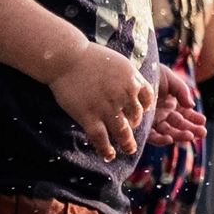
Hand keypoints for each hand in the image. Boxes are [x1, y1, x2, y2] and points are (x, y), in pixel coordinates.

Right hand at [50, 42, 154, 160]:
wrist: (66, 57)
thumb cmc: (90, 57)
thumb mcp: (119, 62)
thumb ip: (129, 77)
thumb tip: (136, 88)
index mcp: (133, 80)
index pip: (147, 100)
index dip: (144, 108)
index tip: (137, 113)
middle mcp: (124, 95)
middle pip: (136, 117)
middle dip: (134, 126)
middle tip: (130, 132)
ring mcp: (107, 108)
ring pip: (123, 132)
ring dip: (127, 144)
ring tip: (128, 150)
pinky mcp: (89, 117)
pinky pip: (101, 139)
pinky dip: (106, 149)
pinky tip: (108, 155)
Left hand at [149, 65, 209, 147]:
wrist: (132, 70)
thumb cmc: (151, 73)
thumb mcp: (170, 79)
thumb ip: (182, 91)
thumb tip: (192, 105)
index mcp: (172, 104)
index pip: (186, 115)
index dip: (195, 119)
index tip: (202, 121)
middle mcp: (163, 114)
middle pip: (179, 126)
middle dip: (191, 130)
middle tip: (202, 133)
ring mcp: (153, 121)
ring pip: (168, 132)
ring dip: (180, 136)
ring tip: (190, 136)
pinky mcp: (142, 126)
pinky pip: (152, 136)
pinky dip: (161, 139)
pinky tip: (170, 139)